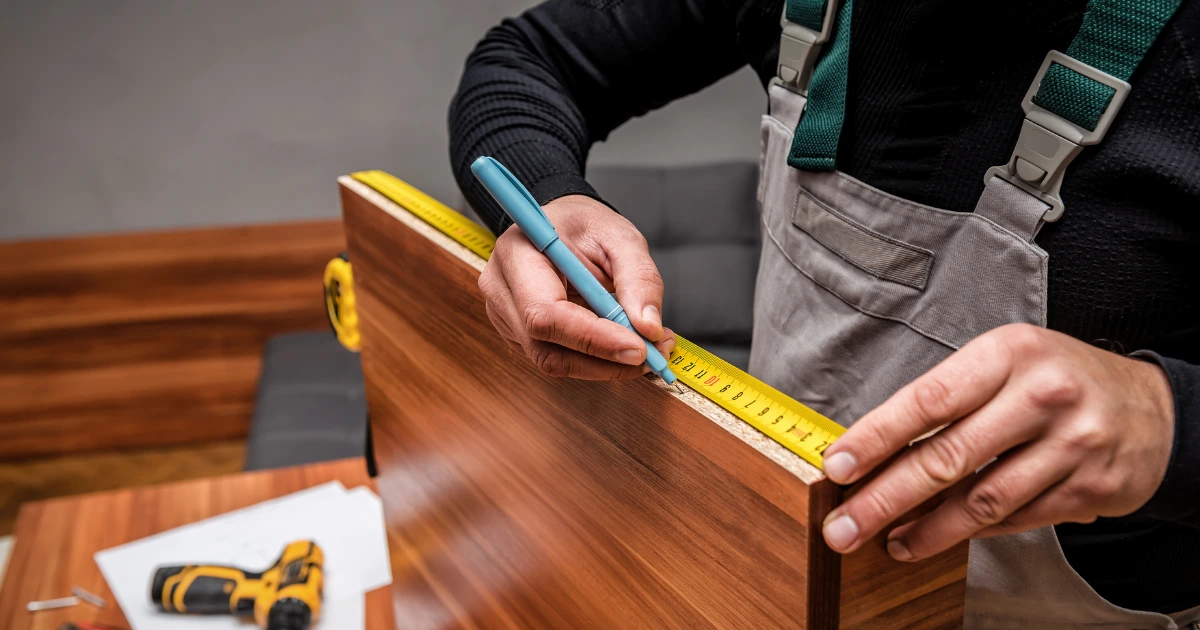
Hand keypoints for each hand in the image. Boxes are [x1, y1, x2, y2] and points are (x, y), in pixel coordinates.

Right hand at [479, 194, 674, 378]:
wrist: (562, 225)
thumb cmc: (585, 225)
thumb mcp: (621, 236)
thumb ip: (640, 278)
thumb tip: (649, 328)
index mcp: (516, 255)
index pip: (545, 313)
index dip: (593, 338)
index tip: (639, 347)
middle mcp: (502, 291)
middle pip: (547, 348)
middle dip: (606, 359)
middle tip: (655, 353)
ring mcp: (506, 317)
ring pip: (555, 361)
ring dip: (606, 365)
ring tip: (648, 347)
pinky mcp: (520, 335)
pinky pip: (559, 358)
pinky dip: (597, 360)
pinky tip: (624, 343)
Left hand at [819, 323, 1174, 561]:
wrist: (1149, 408)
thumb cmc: (1057, 380)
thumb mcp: (1004, 363)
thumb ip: (945, 399)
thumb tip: (873, 447)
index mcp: (1008, 354)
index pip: (928, 399)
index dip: (876, 437)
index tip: (837, 466)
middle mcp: (1042, 396)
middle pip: (947, 457)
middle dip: (885, 498)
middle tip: (844, 525)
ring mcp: (1071, 445)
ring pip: (980, 500)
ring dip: (925, 529)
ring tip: (888, 542)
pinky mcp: (1089, 488)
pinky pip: (1015, 519)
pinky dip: (970, 534)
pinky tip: (937, 538)